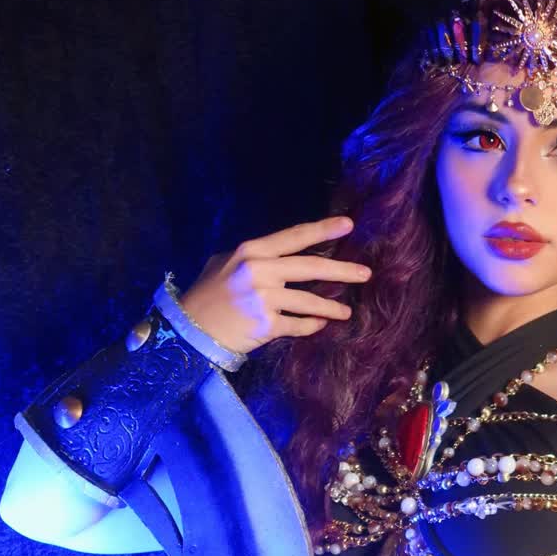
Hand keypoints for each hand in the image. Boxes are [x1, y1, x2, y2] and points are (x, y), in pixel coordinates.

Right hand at [177, 215, 371, 355]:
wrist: (191, 329)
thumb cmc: (209, 294)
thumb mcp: (226, 263)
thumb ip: (255, 256)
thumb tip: (284, 253)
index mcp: (252, 251)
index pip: (294, 237)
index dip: (323, 230)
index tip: (348, 225)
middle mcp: (259, 271)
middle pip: (310, 268)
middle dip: (342, 270)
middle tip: (365, 273)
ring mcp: (263, 299)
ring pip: (309, 301)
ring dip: (331, 307)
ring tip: (345, 312)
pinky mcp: (265, 325)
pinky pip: (298, 325)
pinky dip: (311, 325)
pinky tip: (320, 324)